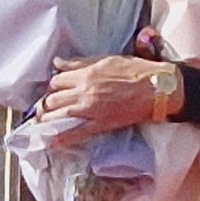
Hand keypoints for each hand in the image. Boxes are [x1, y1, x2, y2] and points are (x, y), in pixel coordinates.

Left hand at [43, 54, 179, 129]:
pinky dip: (60, 138)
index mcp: (86, 74)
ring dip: (48, 119)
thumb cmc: (134, 71)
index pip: (56, 80)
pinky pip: (75, 134)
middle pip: (52, 99)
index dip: (54, 84)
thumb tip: (58, 62)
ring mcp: (90, 110)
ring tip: (44, 121)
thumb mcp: (105, 59)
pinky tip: (51, 141)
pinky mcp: (100, 125)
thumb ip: (79, 63)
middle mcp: (84, 92)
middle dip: (47, 102)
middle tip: (48, 106)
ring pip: (57, 116)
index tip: (56, 88)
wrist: (155, 88)